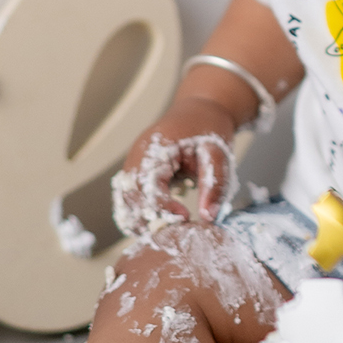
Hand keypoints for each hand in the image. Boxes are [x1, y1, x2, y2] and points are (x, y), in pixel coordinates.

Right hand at [113, 101, 237, 232]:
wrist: (200, 108)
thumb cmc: (209, 128)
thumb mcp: (218, 153)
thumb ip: (214, 183)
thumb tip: (208, 217)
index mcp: (155, 148)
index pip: (148, 186)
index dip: (163, 208)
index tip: (185, 219)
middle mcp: (137, 157)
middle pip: (130, 198)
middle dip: (149, 220)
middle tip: (174, 234)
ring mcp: (133, 165)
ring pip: (124, 202)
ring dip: (140, 221)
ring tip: (166, 233)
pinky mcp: (136, 173)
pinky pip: (129, 198)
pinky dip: (139, 214)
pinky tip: (159, 225)